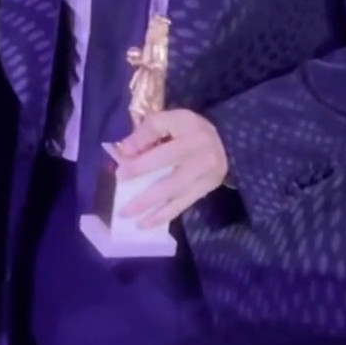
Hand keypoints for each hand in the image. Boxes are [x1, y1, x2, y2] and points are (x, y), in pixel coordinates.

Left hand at [113, 109, 229, 225]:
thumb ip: (148, 131)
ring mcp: (204, 174)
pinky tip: (146, 224)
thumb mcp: (171, 120)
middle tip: (120, 192)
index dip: (140, 149)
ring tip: (127, 216)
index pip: (160, 134)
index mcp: (188, 129)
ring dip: (149, 206)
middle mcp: (199, 152)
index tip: (120, 168)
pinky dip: (163, 215)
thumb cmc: (190, 130)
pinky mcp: (206, 189)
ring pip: (174, 192)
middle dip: (142, 180)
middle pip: (167, 167)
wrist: (225, 143)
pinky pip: (182, 204)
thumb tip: (125, 153)